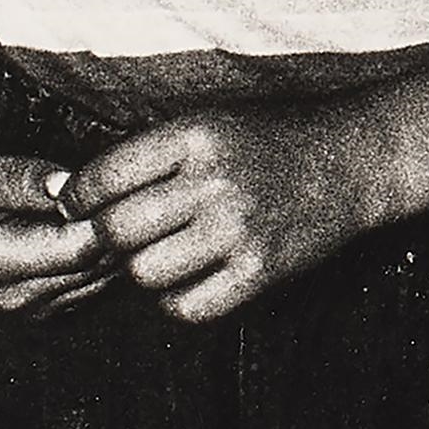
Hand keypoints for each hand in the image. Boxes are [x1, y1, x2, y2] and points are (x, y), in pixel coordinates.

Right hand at [0, 143, 112, 315]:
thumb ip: (22, 179)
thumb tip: (68, 185)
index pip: (80, 249)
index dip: (106, 215)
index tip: (116, 184)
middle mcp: (17, 300)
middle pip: (98, 268)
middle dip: (115, 229)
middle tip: (121, 189)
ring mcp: (33, 311)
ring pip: (105, 280)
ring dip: (114, 245)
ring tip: (109, 205)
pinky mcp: (47, 310)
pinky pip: (97, 287)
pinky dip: (104, 259)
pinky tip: (94, 229)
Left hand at [65, 99, 382, 320]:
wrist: (352, 160)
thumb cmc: (272, 139)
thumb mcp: (210, 122)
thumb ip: (152, 153)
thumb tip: (81, 195)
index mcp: (195, 137)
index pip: (103, 177)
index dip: (78, 198)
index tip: (76, 207)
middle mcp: (214, 183)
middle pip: (118, 231)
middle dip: (105, 239)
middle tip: (114, 238)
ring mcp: (240, 230)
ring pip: (147, 273)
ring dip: (140, 271)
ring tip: (155, 256)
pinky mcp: (262, 271)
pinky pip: (190, 306)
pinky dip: (176, 301)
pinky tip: (184, 282)